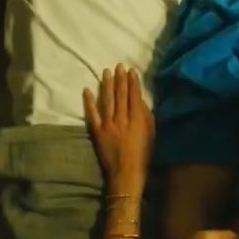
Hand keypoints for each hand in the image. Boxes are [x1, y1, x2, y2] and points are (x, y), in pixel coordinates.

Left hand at [83, 64, 153, 196]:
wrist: (126, 173)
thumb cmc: (143, 156)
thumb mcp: (151, 135)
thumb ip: (146, 117)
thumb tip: (140, 102)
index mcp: (137, 119)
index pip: (134, 96)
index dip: (133, 82)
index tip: (131, 70)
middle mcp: (122, 118)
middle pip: (121, 95)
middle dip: (120, 79)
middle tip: (118, 65)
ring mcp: (108, 124)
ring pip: (107, 100)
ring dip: (107, 84)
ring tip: (106, 72)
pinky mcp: (97, 131)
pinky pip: (92, 114)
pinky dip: (89, 102)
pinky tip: (87, 90)